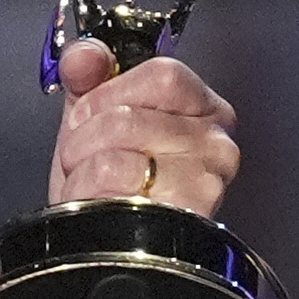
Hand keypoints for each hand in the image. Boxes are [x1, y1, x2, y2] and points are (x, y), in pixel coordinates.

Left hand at [48, 39, 240, 215]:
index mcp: (202, 108)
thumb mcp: (95, 115)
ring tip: (95, 183)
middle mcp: (215, 143)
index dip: (111, 91)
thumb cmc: (109, 183)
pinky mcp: (185, 215)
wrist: (103, 242)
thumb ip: (88, 73)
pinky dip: (90, 194)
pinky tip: (103, 204)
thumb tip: (84, 55)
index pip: (163, 76)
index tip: (92, 111)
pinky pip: (116, 187)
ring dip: (84, 171)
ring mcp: (205, 181)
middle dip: (87, 136)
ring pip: (116, 154)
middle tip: (87, 155)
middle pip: (130, 116)